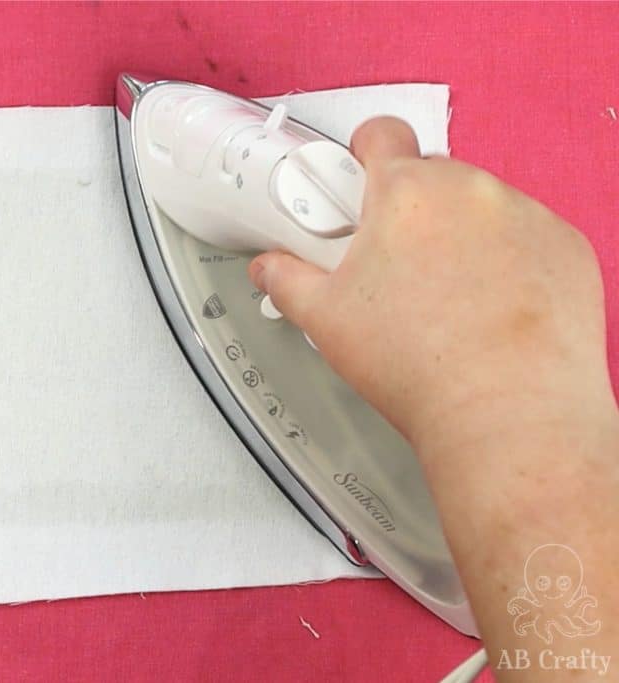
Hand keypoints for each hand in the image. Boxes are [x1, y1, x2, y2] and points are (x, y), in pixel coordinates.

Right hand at [250, 117, 618, 676]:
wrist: (505, 412)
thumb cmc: (419, 363)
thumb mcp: (324, 319)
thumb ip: (287, 279)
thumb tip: (271, 269)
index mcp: (406, 193)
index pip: (382, 134)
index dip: (364, 151)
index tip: (358, 176)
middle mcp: (470, 190)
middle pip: (431, 177)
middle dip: (409, 211)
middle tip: (391, 266)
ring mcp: (526, 216)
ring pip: (480, 208)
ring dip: (459, 236)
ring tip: (443, 300)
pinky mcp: (566, 248)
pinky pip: (528, 238)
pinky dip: (509, 262)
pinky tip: (489, 311)